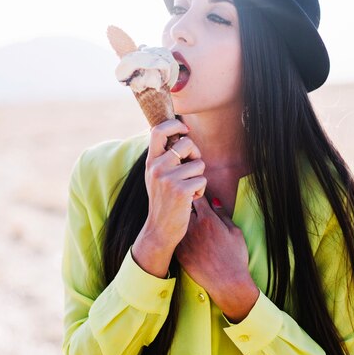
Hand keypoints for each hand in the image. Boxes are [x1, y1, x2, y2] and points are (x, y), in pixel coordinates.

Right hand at [132, 119, 206, 277]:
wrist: (160, 229)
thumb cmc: (163, 201)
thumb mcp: (156, 176)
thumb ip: (164, 157)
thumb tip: (180, 134)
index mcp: (150, 161)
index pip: (158, 130)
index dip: (175, 125)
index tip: (184, 131)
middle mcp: (157, 167)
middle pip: (187, 143)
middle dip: (196, 154)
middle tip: (191, 168)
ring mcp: (168, 179)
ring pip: (199, 164)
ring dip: (198, 177)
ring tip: (187, 189)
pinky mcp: (181, 190)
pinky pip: (202, 180)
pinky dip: (200, 191)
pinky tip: (190, 199)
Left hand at [175, 196, 259, 321]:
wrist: (226, 282)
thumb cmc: (235, 256)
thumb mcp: (235, 232)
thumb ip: (223, 214)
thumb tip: (214, 201)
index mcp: (208, 219)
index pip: (197, 197)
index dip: (198, 194)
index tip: (199, 196)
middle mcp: (193, 227)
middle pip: (183, 207)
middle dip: (186, 205)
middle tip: (190, 207)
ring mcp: (184, 240)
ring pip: (177, 222)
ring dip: (180, 219)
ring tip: (186, 222)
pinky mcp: (179, 252)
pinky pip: (175, 237)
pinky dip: (178, 234)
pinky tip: (185, 238)